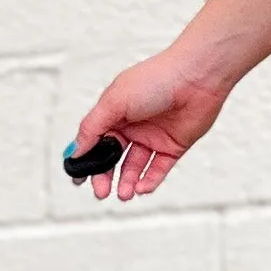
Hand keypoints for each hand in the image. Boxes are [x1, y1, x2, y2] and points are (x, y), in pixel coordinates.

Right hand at [69, 47, 229, 200]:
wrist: (196, 77)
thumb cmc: (155, 80)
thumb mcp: (113, 102)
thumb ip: (92, 128)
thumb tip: (75, 151)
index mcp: (114, 112)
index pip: (95, 142)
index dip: (86, 160)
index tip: (78, 180)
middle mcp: (132, 126)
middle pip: (113, 158)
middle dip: (105, 176)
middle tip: (101, 191)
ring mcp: (153, 137)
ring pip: (134, 167)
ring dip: (127, 182)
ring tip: (124, 193)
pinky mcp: (173, 146)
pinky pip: (158, 169)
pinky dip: (149, 181)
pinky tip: (141, 187)